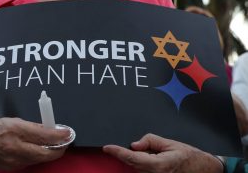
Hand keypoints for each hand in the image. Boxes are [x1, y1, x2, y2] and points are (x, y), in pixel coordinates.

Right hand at [0, 117, 69, 170]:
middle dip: (60, 149)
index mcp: (16, 130)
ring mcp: (14, 160)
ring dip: (50, 153)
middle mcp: (16, 147)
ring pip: (40, 159)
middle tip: (65, 143)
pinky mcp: (13, 167)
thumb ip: (33, 126)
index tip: (68, 133)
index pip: (45, 135)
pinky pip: (31, 162)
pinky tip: (39, 150)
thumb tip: (50, 129)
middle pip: (46, 153)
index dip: (60, 135)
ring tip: (54, 145)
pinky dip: (38, 156)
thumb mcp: (13, 121)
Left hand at [103, 134, 222, 172]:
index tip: (107, 147)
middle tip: (138, 145)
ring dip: (137, 157)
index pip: (133, 158)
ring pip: (137, 166)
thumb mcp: (170, 143)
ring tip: (157, 152)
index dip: (118, 152)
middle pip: (133, 162)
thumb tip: (134, 144)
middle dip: (128, 152)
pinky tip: (152, 157)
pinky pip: (142, 170)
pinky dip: (142, 162)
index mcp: (159, 165)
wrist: (203, 169)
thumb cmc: (190, 157)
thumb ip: (150, 141)